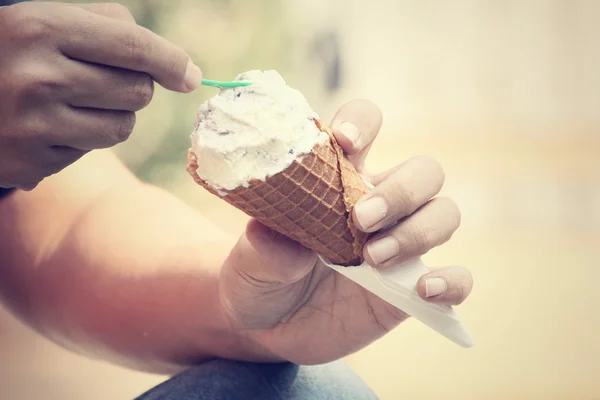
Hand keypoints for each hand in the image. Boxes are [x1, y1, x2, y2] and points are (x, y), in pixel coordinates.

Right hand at [0, 2, 201, 189]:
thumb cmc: (6, 52)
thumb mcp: (40, 20)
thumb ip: (103, 25)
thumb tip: (172, 62)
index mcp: (39, 28)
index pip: (133, 47)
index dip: (171, 61)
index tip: (190, 75)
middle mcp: (37, 78)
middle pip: (137, 92)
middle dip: (134, 85)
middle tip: (104, 78)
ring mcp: (32, 127)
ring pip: (122, 127)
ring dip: (113, 114)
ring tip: (75, 100)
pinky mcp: (31, 164)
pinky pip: (89, 151)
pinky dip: (81, 138)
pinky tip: (47, 124)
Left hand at [218, 100, 472, 363]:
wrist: (269, 328)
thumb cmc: (259, 279)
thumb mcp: (248, 264)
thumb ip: (262, 248)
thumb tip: (272, 235)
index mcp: (337, 181)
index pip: (363, 128)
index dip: (361, 123)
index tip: (344, 142)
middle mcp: (377, 205)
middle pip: (423, 171)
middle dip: (401, 190)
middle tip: (362, 219)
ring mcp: (400, 245)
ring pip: (444, 213)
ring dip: (419, 231)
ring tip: (375, 259)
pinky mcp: (412, 287)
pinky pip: (458, 277)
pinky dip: (453, 281)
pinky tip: (424, 291)